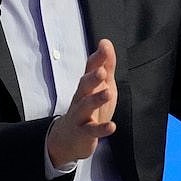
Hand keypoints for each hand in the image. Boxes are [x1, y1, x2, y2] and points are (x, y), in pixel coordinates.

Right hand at [46, 39, 117, 166]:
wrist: (69, 138)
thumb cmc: (88, 107)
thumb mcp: (101, 84)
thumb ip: (105, 64)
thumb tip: (106, 42)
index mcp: (86, 85)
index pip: (90, 69)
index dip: (98, 58)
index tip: (104, 46)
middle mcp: (81, 97)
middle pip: (84, 85)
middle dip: (92, 77)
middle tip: (102, 71)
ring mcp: (80, 115)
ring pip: (85, 106)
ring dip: (96, 99)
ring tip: (108, 94)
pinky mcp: (83, 132)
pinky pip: (91, 130)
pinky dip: (101, 129)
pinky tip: (112, 126)